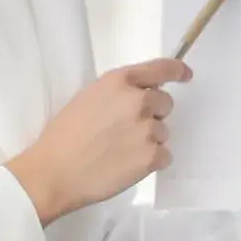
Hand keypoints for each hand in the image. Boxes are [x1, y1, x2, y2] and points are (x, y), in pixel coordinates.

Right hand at [7, 58, 191, 223]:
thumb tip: (141, 98)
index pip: (161, 69)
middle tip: (128, 130)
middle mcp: (138, 101)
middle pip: (166, 103)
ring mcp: (148, 130)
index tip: (185, 75)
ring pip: (163, 132)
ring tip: (119, 152)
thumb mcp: (87, 98)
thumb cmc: (63, 135)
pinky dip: (150, 162)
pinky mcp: (152, 157)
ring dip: (148, 141)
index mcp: (119, 82)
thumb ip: (117, 93)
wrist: (55, 171)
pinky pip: (164, 156)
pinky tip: (126, 166)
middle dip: (154, 114)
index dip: (177, 71)